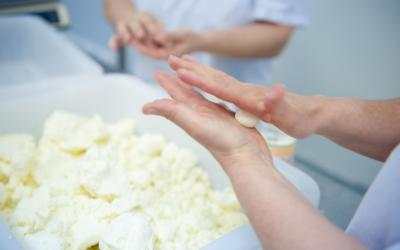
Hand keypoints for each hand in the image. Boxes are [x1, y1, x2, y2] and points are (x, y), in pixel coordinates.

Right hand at [109, 11, 163, 51]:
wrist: (129, 18)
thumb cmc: (149, 26)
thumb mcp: (156, 26)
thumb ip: (162, 35)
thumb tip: (171, 45)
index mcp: (145, 18)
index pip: (150, 23)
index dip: (153, 29)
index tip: (158, 36)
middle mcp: (134, 20)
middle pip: (135, 24)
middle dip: (138, 29)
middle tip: (141, 36)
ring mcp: (125, 26)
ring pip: (123, 29)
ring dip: (125, 34)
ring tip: (128, 40)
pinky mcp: (118, 34)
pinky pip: (114, 38)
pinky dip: (113, 43)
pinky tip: (113, 50)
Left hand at [128, 29, 206, 59]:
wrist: (199, 41)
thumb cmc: (192, 37)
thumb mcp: (182, 34)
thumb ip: (169, 36)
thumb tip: (156, 37)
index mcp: (169, 55)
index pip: (151, 53)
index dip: (140, 46)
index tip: (131, 40)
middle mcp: (165, 56)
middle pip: (148, 52)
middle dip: (137, 45)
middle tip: (125, 37)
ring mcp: (164, 54)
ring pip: (149, 49)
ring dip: (140, 42)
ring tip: (129, 34)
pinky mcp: (164, 50)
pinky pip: (153, 46)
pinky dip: (146, 41)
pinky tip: (139, 34)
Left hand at [142, 71, 271, 167]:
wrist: (247, 156)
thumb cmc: (222, 141)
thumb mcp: (194, 124)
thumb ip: (173, 112)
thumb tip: (144, 108)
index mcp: (192, 112)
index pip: (176, 93)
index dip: (167, 82)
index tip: (157, 71)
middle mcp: (203, 113)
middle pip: (188, 91)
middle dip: (180, 77)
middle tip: (173, 63)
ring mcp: (217, 115)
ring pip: (204, 94)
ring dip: (197, 82)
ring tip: (192, 72)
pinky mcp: (232, 116)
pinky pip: (221, 98)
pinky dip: (216, 91)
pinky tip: (217, 90)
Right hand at [168, 55, 324, 138]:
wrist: (312, 112)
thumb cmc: (301, 117)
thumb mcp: (291, 114)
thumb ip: (280, 103)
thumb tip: (277, 90)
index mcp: (249, 98)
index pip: (220, 86)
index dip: (201, 80)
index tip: (181, 72)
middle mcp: (244, 91)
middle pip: (214, 77)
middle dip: (192, 68)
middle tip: (172, 59)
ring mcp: (245, 91)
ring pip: (217, 78)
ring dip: (198, 70)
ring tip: (182, 62)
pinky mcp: (247, 95)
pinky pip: (222, 84)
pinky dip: (209, 78)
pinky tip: (204, 79)